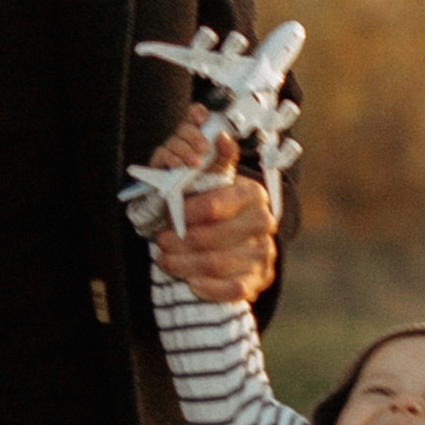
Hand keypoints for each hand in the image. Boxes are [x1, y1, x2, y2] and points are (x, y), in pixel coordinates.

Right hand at [155, 110, 225, 175]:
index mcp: (200, 133)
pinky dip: (171, 158)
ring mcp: (171, 150)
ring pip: (173, 140)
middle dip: (194, 135)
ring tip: (196, 163)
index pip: (194, 114)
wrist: (203, 200)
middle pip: (183, 125)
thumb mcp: (226, 164)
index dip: (197, 112)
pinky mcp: (160, 162)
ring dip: (185, 150)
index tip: (204, 119)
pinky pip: (161, 154)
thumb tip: (223, 136)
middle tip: (204, 148)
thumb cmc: (213, 178)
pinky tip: (180, 165)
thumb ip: (229, 149)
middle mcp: (184, 139)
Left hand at [157, 135, 277, 305]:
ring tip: (163, 260)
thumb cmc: (219, 210)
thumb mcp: (216, 182)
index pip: (215, 205)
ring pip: (218, 263)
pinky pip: (233, 289)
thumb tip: (220, 136)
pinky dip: (208, 287)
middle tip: (159, 242)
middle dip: (179, 242)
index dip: (185, 214)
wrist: (241, 242)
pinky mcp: (260, 280)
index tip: (165, 218)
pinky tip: (190, 282)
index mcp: (253, 194)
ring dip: (184, 264)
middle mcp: (264, 222)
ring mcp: (264, 253)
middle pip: (213, 237)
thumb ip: (215, 161)